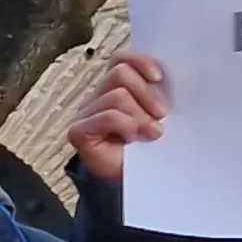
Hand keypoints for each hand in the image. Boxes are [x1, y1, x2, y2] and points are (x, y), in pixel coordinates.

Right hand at [66, 53, 166, 183]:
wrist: (138, 182)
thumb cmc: (148, 148)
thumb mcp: (157, 113)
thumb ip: (155, 92)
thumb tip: (162, 77)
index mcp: (116, 87)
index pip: (121, 59)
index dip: (140, 62)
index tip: (159, 78)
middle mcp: (97, 97)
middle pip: (120, 73)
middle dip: (146, 94)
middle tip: (160, 115)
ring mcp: (86, 113)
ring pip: (116, 95)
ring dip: (139, 115)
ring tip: (149, 132)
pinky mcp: (79, 131)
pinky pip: (108, 115)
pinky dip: (126, 126)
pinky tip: (131, 138)